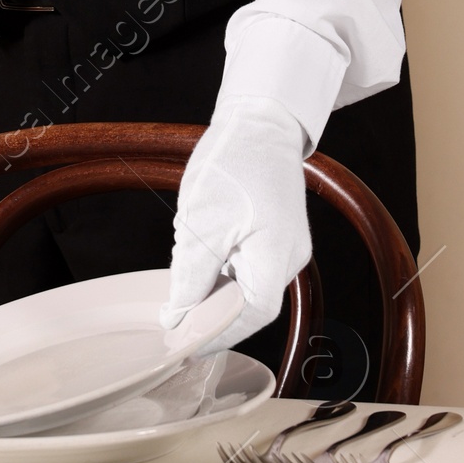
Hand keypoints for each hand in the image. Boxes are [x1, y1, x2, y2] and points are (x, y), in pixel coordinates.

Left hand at [163, 96, 311, 349]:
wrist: (258, 119)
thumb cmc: (235, 162)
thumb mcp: (201, 223)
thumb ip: (190, 278)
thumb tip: (177, 319)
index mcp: (278, 257)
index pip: (251, 316)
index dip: (216, 333)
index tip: (183, 343)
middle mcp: (289, 257)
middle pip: (249, 305)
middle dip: (211, 313)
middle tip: (173, 321)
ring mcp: (284, 246)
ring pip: (246, 285)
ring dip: (213, 291)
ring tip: (181, 291)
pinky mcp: (274, 234)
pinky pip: (247, 266)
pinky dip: (221, 272)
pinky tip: (198, 264)